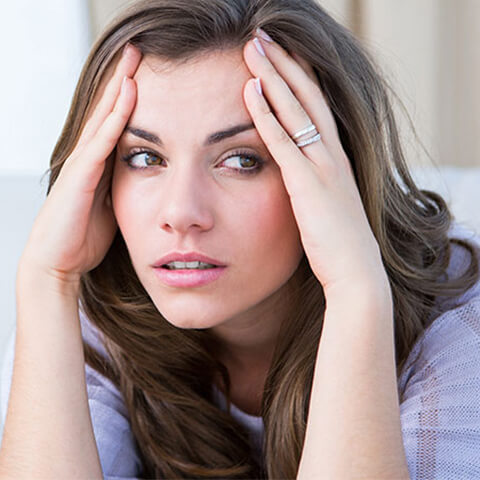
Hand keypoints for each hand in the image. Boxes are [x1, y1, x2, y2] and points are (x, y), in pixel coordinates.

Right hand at [19, 44, 141, 285]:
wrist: (59, 262)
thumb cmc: (84, 236)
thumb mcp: (113, 205)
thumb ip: (125, 186)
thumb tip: (147, 178)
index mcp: (97, 164)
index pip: (114, 122)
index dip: (128, 98)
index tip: (146, 74)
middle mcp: (88, 157)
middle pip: (107, 110)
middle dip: (123, 80)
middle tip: (138, 51)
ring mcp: (82, 163)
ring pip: (103, 117)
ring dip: (119, 87)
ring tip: (133, 58)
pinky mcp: (80, 175)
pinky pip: (102, 140)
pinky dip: (117, 116)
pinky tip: (129, 95)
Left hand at [242, 31, 386, 294]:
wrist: (356, 272)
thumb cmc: (338, 244)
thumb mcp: (327, 206)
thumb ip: (313, 186)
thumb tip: (297, 178)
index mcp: (336, 159)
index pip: (316, 106)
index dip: (299, 77)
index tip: (279, 54)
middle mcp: (333, 155)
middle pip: (308, 97)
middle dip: (284, 64)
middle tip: (262, 37)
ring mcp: (323, 167)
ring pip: (297, 110)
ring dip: (274, 76)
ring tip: (254, 48)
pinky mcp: (308, 185)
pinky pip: (284, 142)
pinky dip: (267, 116)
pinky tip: (251, 91)